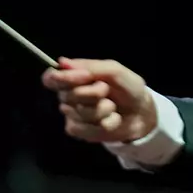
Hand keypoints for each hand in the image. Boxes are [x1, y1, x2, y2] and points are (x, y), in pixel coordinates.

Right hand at [40, 57, 157, 142]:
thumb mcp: (115, 71)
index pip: (51, 78)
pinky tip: (112, 119)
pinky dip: (106, 123)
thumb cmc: (127, 88)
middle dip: (94, 93)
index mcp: (73, 78)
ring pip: (80, 113)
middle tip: (107, 90)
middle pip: (69, 96)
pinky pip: (86, 128)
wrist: (141, 112)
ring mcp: (72, 115)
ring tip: (112, 106)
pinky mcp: (79, 131)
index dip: (61, 78)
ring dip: (103, 109)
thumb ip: (90, 66)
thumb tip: (62, 62)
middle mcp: (68, 96)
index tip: (85, 76)